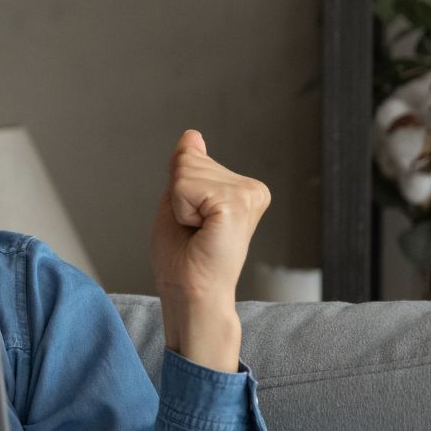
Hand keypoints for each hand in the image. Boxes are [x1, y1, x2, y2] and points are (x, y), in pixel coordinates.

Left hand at [148, 130, 270, 371]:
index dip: (177, 193)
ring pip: (186, 171)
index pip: (191, 158)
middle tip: (193, 231)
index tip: (192, 224)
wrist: (190, 295)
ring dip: (179, 206)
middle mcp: (253, 189)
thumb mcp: (177, 202)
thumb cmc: (184, 259)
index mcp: (242, 188)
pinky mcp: (237, 202)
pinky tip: (200, 233)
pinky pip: (185, 186)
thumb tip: (192, 135)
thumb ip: (185, 169)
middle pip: (189, 161)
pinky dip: (181, 211)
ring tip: (197, 234)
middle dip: (178, 197)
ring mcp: (249, 194)